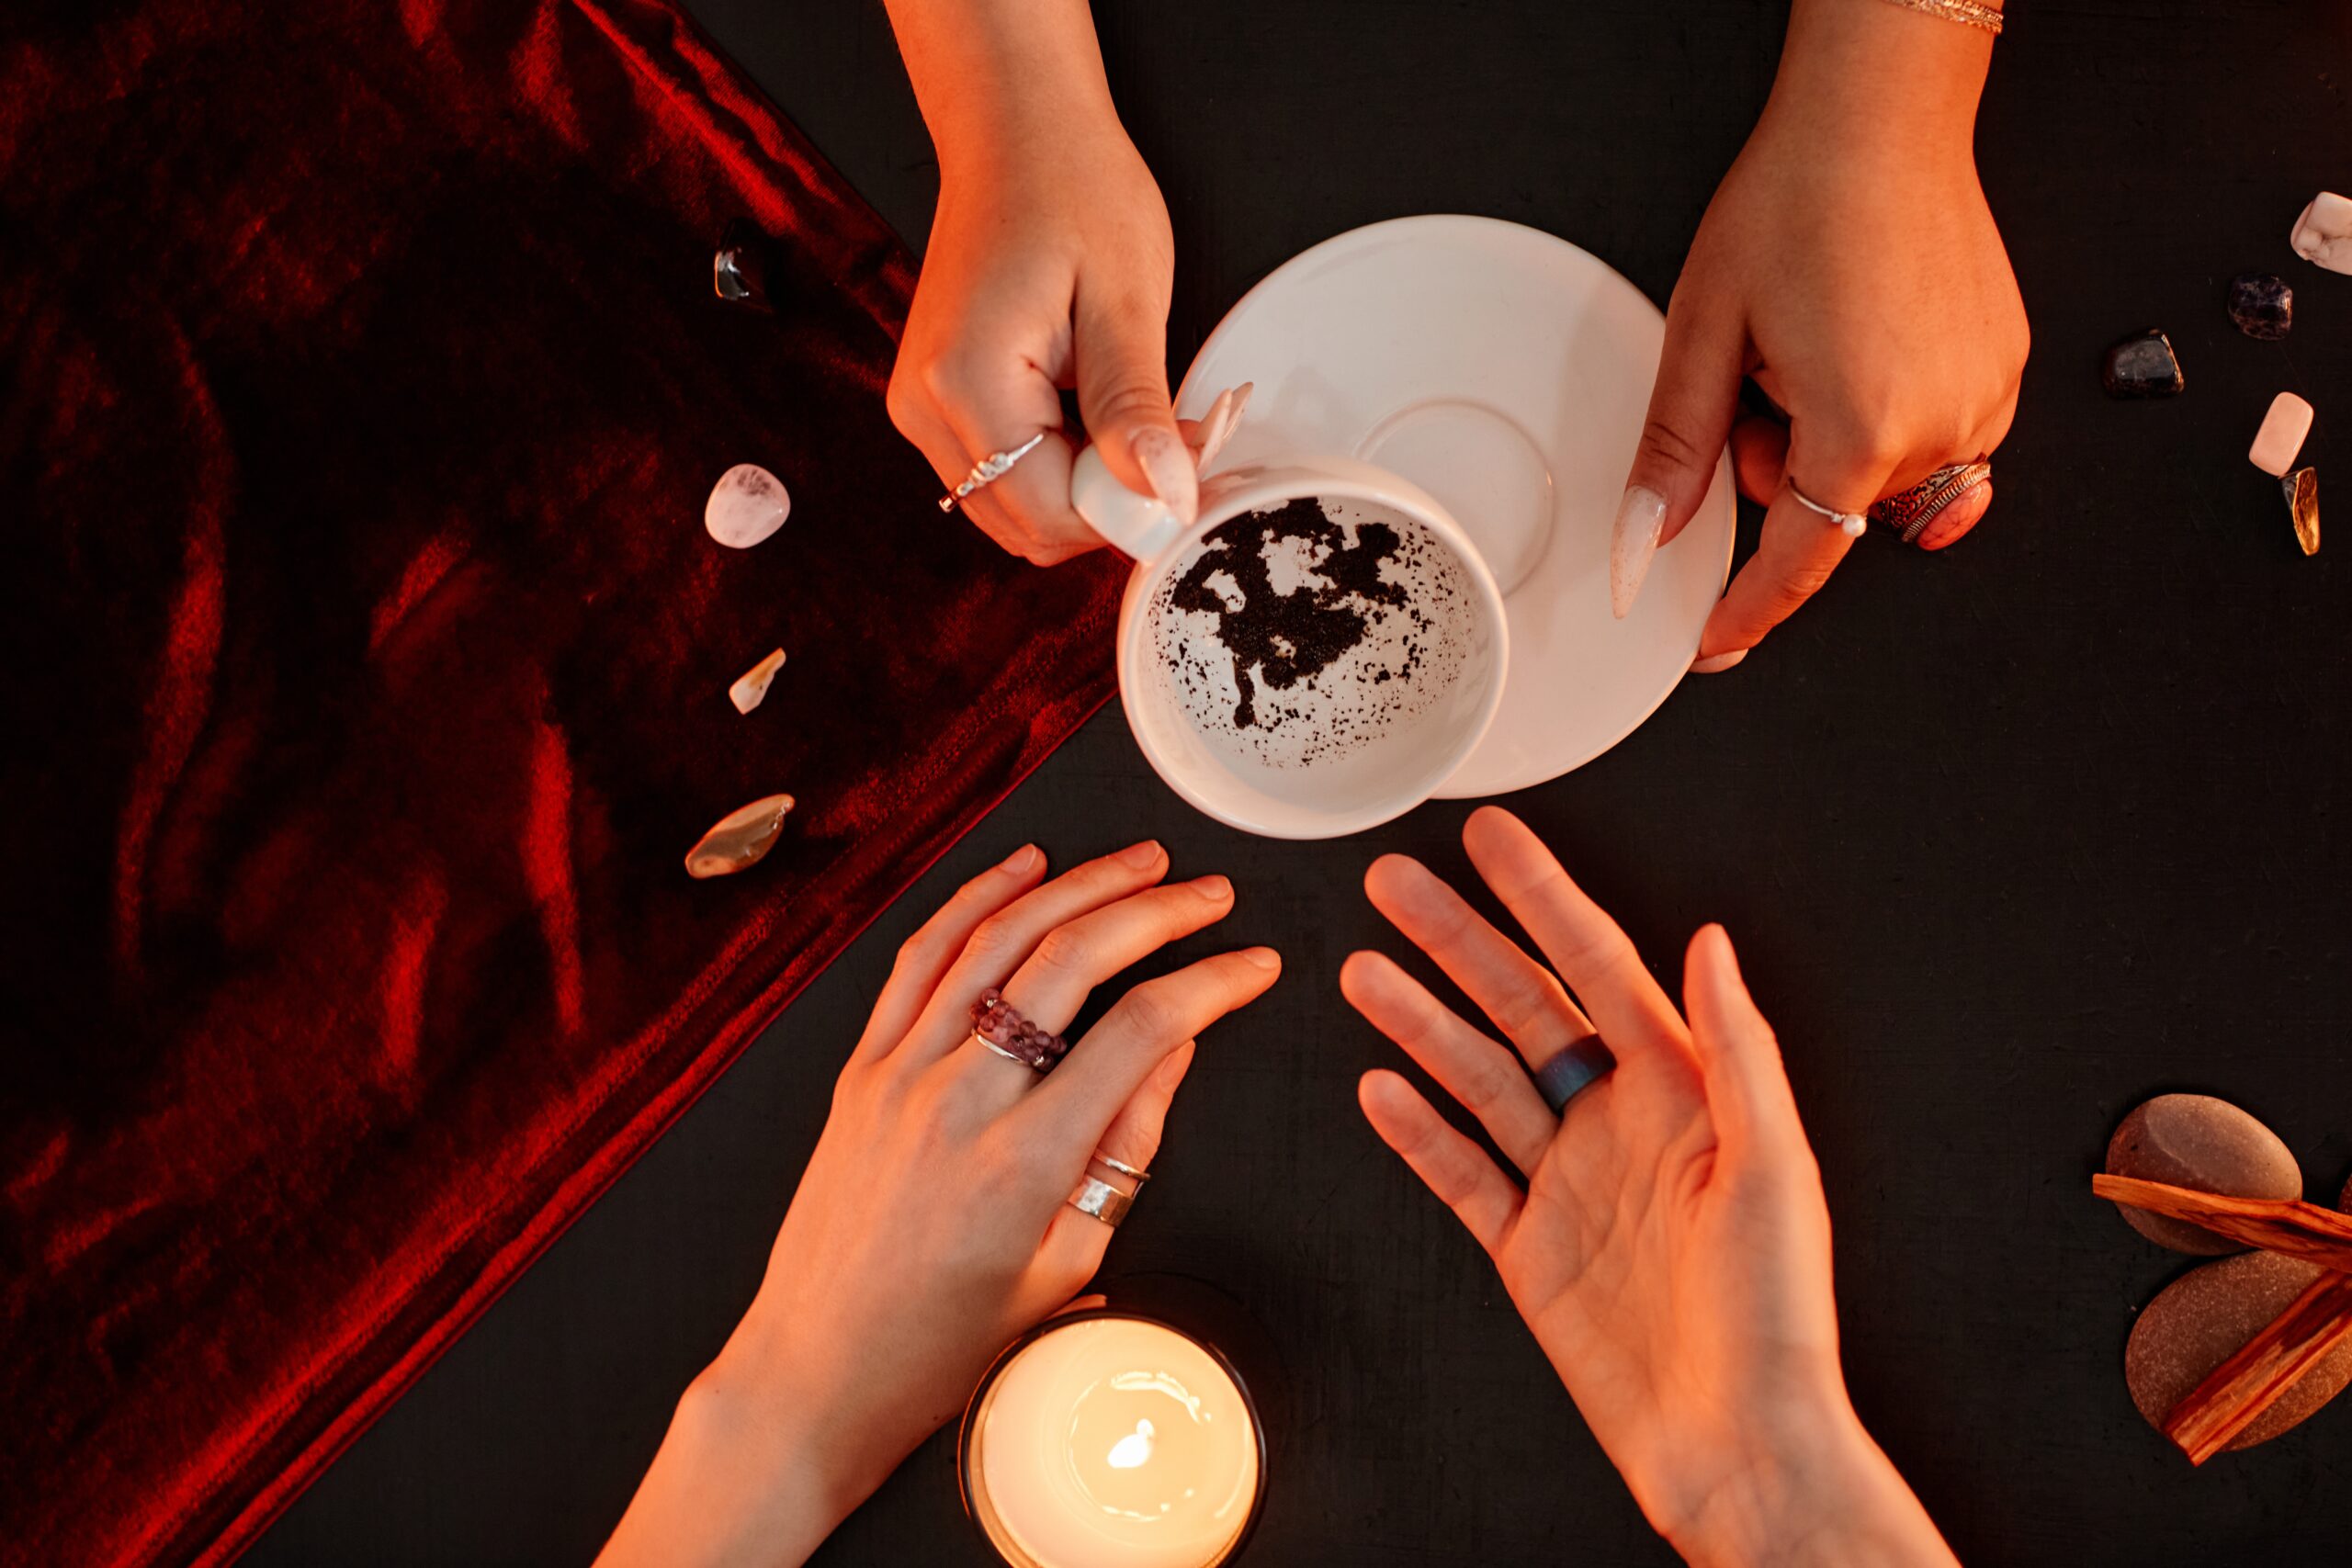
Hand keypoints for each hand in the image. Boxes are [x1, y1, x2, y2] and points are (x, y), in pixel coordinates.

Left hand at [600, 841, 1279, 1566]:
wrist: (818, 1371)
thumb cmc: (941, 1342)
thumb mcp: (1065, 1262)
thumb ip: (1125, 1147)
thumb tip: (1173, 1050)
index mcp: (1023, 1164)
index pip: (1141, 1032)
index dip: (1212, 983)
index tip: (1254, 965)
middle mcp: (958, 1102)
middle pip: (1073, 960)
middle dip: (1157, 911)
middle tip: (1209, 894)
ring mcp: (901, 1075)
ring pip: (998, 939)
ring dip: (1077, 885)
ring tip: (1139, 863)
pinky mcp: (862, 1068)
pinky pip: (921, 958)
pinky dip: (976, 899)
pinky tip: (1023, 867)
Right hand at [888, 123, 1195, 564]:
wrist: (1016, 134)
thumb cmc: (1070, 188)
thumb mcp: (1125, 300)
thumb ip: (1135, 410)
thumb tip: (1164, 497)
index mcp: (964, 383)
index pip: (1048, 516)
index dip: (1126, 514)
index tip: (1183, 474)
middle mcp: (925, 409)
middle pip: (1026, 527)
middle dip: (1106, 505)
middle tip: (1165, 440)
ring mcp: (922, 411)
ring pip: (1015, 510)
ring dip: (1084, 490)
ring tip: (1129, 417)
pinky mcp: (935, 406)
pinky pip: (1002, 476)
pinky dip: (1058, 467)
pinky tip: (1092, 414)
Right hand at [1343, 807, 1953, 1565]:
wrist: (1737, 1446)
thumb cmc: (1776, 1319)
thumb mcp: (1774, 1168)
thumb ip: (1736, 1050)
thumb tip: (1710, 945)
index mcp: (1680, 1092)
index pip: (1597, 967)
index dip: (1543, 897)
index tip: (1495, 841)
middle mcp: (1618, 1125)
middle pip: (1519, 1007)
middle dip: (1456, 940)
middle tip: (1397, 885)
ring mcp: (1567, 1184)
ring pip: (1477, 1079)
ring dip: (1419, 1023)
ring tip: (1363, 973)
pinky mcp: (1529, 1248)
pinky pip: (1461, 1173)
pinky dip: (1416, 1130)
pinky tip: (1378, 1089)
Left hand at [1613, 0, 2027, 667]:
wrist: (1878, 115)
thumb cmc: (1800, 199)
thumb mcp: (1705, 333)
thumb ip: (1673, 453)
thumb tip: (1643, 542)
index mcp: (1862, 428)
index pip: (1798, 562)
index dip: (1747, 609)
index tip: (1716, 641)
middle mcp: (1941, 423)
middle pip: (1831, 506)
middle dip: (1778, 464)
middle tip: (1760, 375)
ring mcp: (1986, 393)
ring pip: (1880, 472)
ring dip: (1832, 434)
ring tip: (1813, 340)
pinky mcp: (2005, 364)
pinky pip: (1930, 431)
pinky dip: (1881, 409)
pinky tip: (1859, 335)